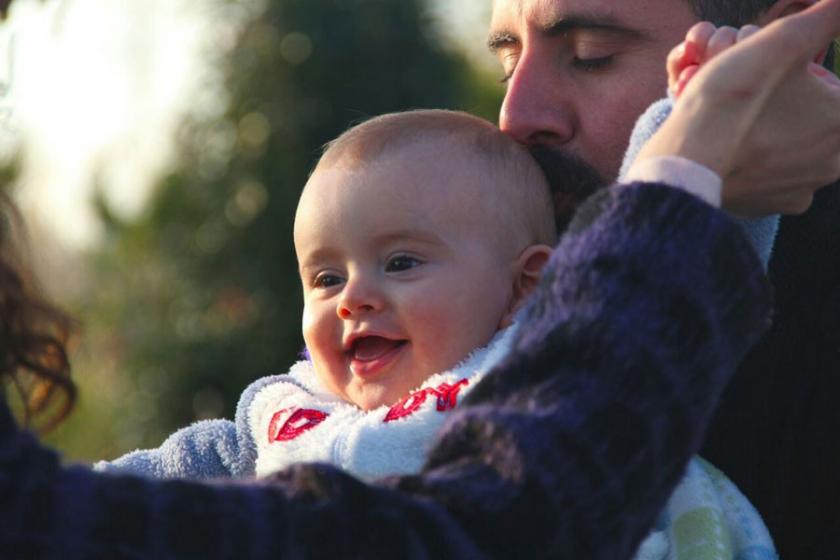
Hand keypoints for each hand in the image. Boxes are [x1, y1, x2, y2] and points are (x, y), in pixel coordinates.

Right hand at [638, 0, 839, 216]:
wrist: (683, 162)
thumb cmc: (729, 103)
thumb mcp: (778, 41)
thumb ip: (824, 18)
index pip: (826, 84)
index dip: (790, 73)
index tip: (762, 75)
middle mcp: (832, 160)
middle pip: (807, 116)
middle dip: (779, 102)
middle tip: (742, 94)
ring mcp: (801, 188)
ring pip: (787, 146)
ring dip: (765, 131)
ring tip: (731, 121)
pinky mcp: (770, 206)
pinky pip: (767, 176)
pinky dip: (751, 161)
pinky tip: (730, 149)